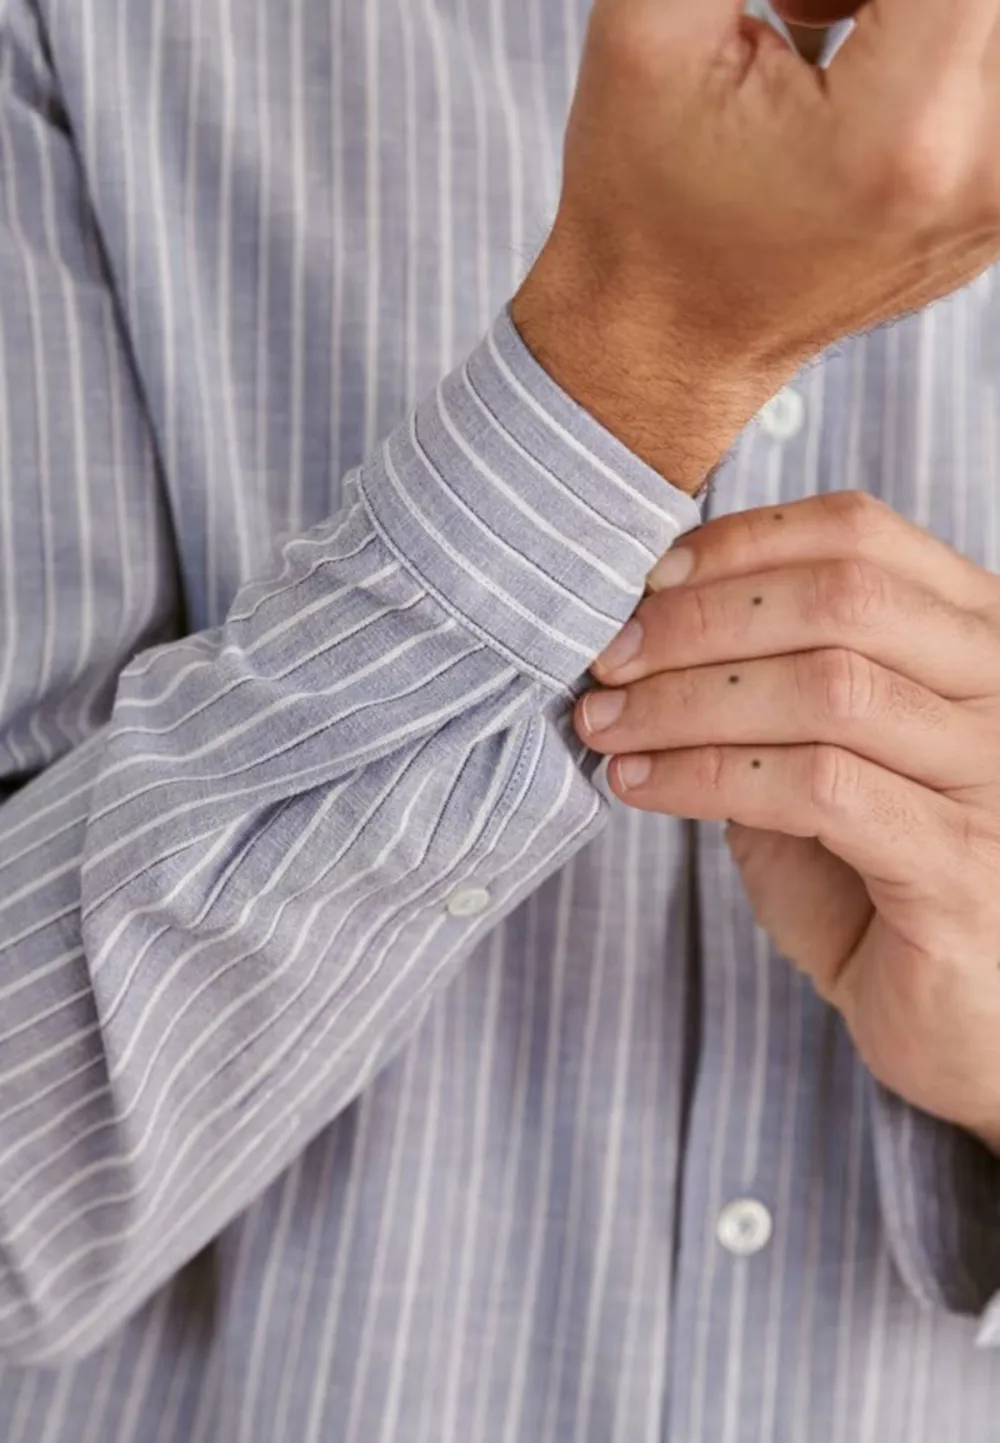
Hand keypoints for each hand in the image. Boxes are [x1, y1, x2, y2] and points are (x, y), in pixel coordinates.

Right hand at [512, 0, 999, 489]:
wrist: (670, 345)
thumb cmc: (644, 200)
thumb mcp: (655, 27)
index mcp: (902, 135)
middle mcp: (992, 172)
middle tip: (801, 6)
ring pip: (991, 18)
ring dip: (921, 2)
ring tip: (819, 23)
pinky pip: (993, 63)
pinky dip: (940, 33)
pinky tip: (861, 62)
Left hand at [574, 492, 999, 1146]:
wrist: (975, 1033)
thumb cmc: (888, 892)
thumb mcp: (829, 768)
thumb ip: (769, 698)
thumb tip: (645, 639)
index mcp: (976, 640)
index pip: (860, 534)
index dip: (740, 545)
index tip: (648, 581)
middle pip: (841, 596)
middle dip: (697, 620)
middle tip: (606, 661)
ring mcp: (998, 777)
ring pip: (826, 687)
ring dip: (686, 699)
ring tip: (606, 725)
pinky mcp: (962, 869)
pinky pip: (816, 788)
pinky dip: (708, 774)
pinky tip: (641, 786)